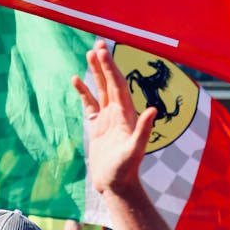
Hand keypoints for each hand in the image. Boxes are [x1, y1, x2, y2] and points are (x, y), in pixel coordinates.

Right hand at [72, 40, 155, 195]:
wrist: (116, 186)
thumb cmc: (126, 171)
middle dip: (104, 62)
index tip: (103, 51)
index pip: (117, 84)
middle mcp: (117, 111)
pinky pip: (89, 104)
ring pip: (100, 89)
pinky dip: (83, 91)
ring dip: (95, 72)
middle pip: (109, 81)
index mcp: (126, 113)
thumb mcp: (134, 151)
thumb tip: (153, 110)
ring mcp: (107, 118)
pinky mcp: (97, 126)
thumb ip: (143, 130)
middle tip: (97, 43)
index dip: (110, 67)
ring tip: (89, 53)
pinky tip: (76, 80)